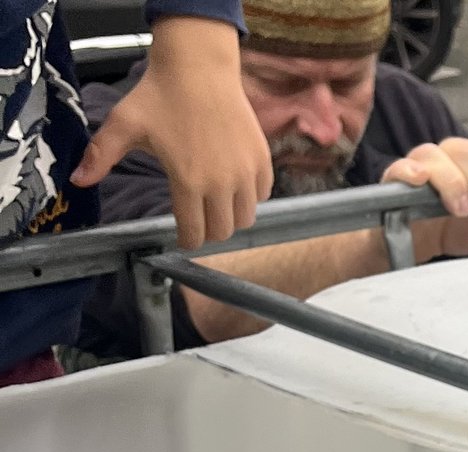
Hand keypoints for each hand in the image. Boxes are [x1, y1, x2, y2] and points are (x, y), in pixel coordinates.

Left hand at [72, 16, 271, 248]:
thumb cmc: (159, 95)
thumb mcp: (124, 125)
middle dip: (209, 231)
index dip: (187, 240)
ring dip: (231, 217)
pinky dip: (249, 197)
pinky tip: (234, 185)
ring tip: (217, 206)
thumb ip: (100, 156)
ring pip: (246, 217)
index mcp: (188, 181)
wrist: (199, 67)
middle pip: (223, 231)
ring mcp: (246, 172)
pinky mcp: (261, 159)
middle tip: (198, 220)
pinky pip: (261, 194)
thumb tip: (77, 182)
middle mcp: (222, 183)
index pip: (195, 232)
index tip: (182, 237)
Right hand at [383, 138, 467, 260]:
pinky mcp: (394, 178)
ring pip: (438, 155)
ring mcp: (421, 164)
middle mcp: (449, 156)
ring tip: (461, 213)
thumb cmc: (455, 227)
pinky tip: (420, 184)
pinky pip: (402, 166)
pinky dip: (411, 172)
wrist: (418, 244)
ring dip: (456, 185)